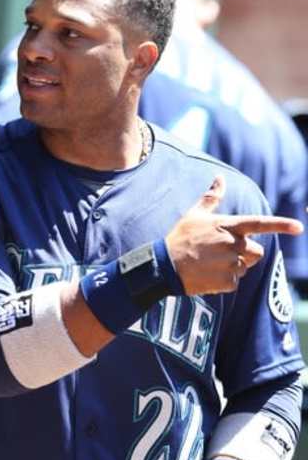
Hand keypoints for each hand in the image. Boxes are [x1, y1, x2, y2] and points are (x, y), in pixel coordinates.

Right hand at [165, 175, 302, 295]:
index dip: (281, 225)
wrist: (165, 266)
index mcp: (228, 226)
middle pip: (256, 252)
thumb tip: (220, 177)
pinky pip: (235, 282)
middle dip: (245, 253)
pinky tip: (208, 275)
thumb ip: (212, 197)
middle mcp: (233, 245)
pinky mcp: (228, 282)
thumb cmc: (180, 237)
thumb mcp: (195, 214)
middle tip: (222, 253)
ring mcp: (231, 264)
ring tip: (212, 263)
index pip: (259, 224)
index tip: (299, 227)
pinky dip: (224, 280)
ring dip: (234, 266)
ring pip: (246, 267)